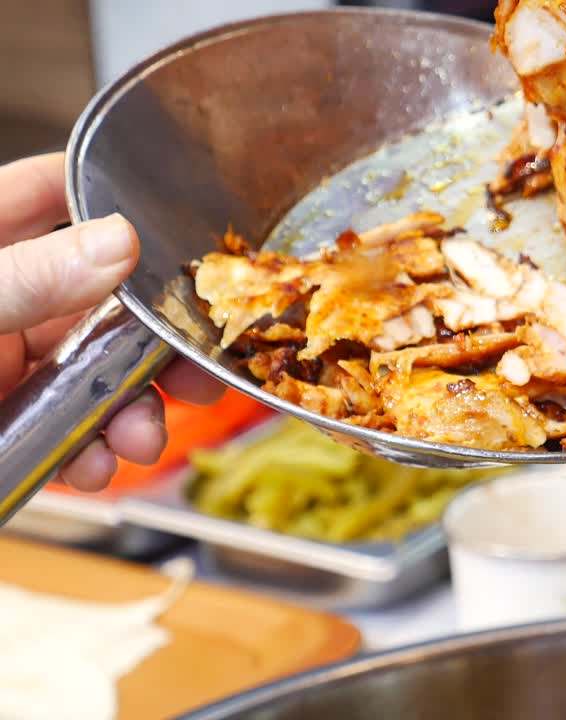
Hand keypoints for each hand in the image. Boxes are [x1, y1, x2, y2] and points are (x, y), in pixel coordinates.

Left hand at [0, 153, 223, 491]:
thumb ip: (23, 277)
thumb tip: (118, 242)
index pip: (47, 194)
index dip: (114, 196)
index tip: (181, 217)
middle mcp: (4, 300)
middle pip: (104, 297)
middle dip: (158, 338)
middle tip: (196, 362)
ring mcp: (5, 365)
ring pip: (100, 372)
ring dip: (135, 410)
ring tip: (140, 438)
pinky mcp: (13, 425)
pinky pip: (72, 433)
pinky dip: (93, 455)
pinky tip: (92, 467)